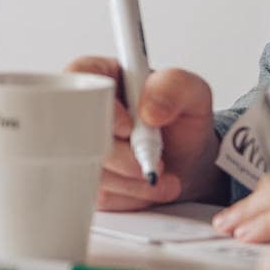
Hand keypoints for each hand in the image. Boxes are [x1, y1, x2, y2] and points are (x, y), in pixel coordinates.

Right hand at [68, 56, 224, 209]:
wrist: (189, 161)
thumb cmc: (182, 120)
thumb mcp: (191, 92)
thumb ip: (173, 86)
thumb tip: (149, 108)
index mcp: (101, 76)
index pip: (77, 77)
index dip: (95, 103)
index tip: (127, 127)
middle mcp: (84, 110)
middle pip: (78, 131)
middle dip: (122, 154)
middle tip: (153, 157)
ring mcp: (81, 145)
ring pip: (90, 166)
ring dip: (132, 177)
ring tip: (160, 170)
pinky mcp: (86, 176)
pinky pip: (101, 192)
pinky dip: (131, 193)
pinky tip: (147, 185)